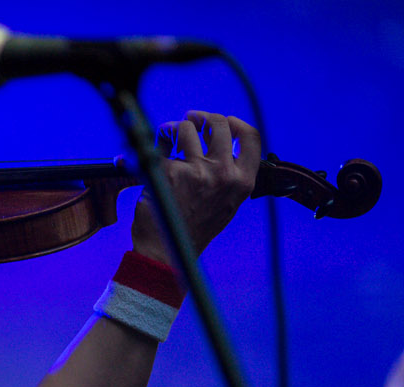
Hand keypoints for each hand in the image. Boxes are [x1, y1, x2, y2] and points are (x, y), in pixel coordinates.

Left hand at [131, 110, 259, 263]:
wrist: (167, 251)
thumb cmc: (193, 229)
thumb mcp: (226, 204)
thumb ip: (228, 175)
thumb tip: (218, 143)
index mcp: (243, 181)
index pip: (251, 137)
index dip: (235, 122)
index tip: (223, 121)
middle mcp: (224, 173)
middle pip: (218, 124)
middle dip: (201, 117)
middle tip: (191, 119)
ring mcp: (197, 171)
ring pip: (187, 128)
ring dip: (175, 127)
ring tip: (169, 134)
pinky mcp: (169, 172)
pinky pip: (162, 146)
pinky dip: (157, 145)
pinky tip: (153, 154)